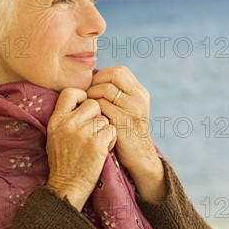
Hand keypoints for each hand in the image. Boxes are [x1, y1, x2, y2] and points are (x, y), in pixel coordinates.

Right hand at [46, 88, 116, 209]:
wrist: (67, 185)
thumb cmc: (63, 161)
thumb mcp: (55, 135)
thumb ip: (65, 117)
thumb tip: (80, 99)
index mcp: (56, 119)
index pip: (69, 92)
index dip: (82, 95)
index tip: (85, 105)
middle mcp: (68, 123)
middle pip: (93, 104)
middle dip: (97, 115)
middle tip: (93, 130)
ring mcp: (83, 133)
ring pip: (104, 118)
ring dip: (104, 129)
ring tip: (97, 142)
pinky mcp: (97, 143)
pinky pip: (111, 129)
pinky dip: (111, 139)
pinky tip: (103, 148)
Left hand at [86, 66, 166, 202]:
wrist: (139, 158)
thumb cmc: (126, 132)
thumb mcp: (129, 109)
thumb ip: (119, 94)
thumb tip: (95, 78)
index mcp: (140, 93)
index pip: (119, 70)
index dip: (103, 74)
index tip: (93, 86)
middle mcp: (139, 98)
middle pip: (114, 75)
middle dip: (96, 82)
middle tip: (88, 94)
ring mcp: (132, 109)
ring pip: (105, 89)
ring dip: (92, 95)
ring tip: (88, 106)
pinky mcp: (123, 121)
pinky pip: (102, 105)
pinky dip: (93, 108)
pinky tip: (91, 116)